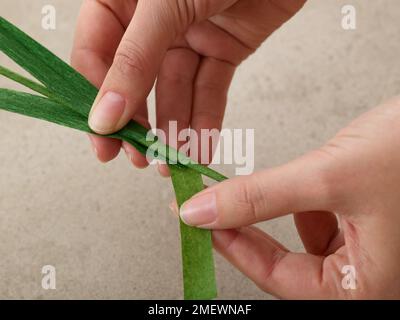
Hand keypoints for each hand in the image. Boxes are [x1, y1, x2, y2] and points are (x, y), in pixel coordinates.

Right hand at [71, 0, 305, 172]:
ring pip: (176, 92)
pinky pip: (211, 90)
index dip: (97, 100)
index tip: (104, 138)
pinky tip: (199, 149)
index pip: (96, 56)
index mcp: (123, 1)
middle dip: (138, 123)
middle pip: (135, 82)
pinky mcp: (224, 49)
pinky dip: (207, 120)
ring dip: (174, 130)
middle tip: (138, 157)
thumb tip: (104, 114)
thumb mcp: (163, 4)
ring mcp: (189, 37)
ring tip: (171, 163)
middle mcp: (153, 23)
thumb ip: (134, 59)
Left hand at [177, 97, 399, 298]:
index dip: (235, 248)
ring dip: (282, 214)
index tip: (203, 224)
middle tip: (217, 209)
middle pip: (290, 264)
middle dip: (253, 231)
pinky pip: (324, 221)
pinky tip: (312, 186)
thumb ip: (261, 197)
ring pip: (306, 241)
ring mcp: (371, 249)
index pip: (279, 278)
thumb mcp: (328, 176)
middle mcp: (371, 274)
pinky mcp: (369, 223)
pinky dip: (307, 203)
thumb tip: (205, 211)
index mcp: (366, 286)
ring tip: (275, 192)